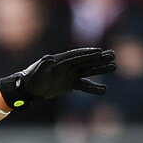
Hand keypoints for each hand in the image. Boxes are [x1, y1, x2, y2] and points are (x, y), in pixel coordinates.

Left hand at [0, 47, 115, 108]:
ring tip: (114, 66)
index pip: (77, 56)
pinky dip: (93, 88)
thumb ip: (43, 66)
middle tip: (113, 55)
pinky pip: (84, 85)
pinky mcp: (70, 83)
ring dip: (100, 69)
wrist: (28, 89)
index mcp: (61, 60)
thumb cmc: (31, 80)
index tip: (100, 52)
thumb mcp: (36, 74)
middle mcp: (68, 65)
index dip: (88, 54)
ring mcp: (70, 74)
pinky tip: (104, 90)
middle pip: (86, 61)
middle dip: (99, 59)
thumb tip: (48, 59)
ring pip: (88, 70)